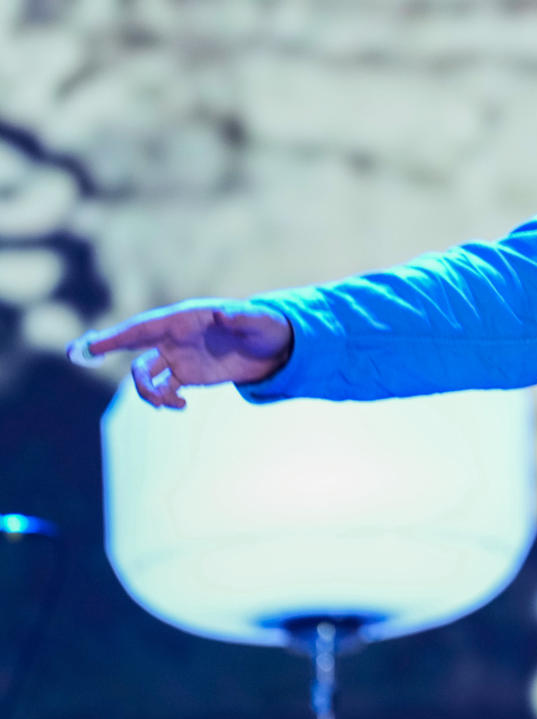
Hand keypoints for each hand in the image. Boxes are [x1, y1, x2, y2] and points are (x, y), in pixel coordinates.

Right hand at [68, 300, 293, 409]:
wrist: (277, 348)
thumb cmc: (269, 327)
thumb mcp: (260, 321)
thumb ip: (242, 317)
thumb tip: (224, 313)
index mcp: (186, 318)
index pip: (144, 326)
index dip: (116, 335)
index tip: (90, 345)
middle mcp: (176, 336)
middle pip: (130, 342)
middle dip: (102, 347)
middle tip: (76, 355)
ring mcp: (178, 355)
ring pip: (143, 373)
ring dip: (146, 391)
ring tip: (171, 403)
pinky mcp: (187, 375)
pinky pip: (162, 389)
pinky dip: (164, 400)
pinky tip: (181, 405)